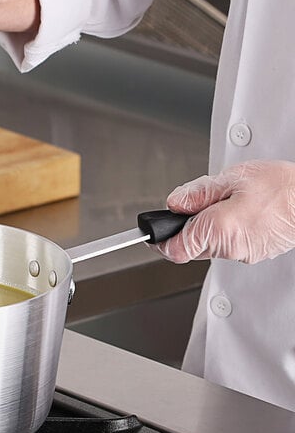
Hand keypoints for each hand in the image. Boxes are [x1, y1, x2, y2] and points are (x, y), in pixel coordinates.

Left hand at [155, 160, 294, 263]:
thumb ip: (198, 193)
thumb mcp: (232, 178)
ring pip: (209, 246)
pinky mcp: (255, 253)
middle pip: (190, 247)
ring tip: (225, 203)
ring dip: (206, 229)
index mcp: (218, 229)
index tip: (151, 234)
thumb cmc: (282, 187)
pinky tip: (239, 213)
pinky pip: (228, 246)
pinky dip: (225, 232)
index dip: (160, 240)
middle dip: (185, 228)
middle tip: (195, 206)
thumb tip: (174, 203)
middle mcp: (229, 248)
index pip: (175, 248)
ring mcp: (243, 254)